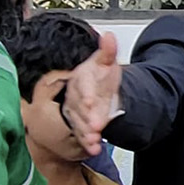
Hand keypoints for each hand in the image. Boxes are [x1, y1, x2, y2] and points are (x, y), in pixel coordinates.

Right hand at [63, 33, 123, 155]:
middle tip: (96, 127)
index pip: (82, 86)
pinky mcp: (80, 124)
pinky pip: (82, 134)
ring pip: (79, 123)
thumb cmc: (99, 76)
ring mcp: (76, 112)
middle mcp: (75, 96)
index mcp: (80, 78)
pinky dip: (88, 143)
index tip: (91, 103)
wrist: (97, 90)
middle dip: (87, 118)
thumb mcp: (105, 62)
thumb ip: (108, 51)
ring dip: (86, 134)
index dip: (86, 95)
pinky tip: (94, 149)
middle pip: (79, 108)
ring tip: (95, 141)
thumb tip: (108, 36)